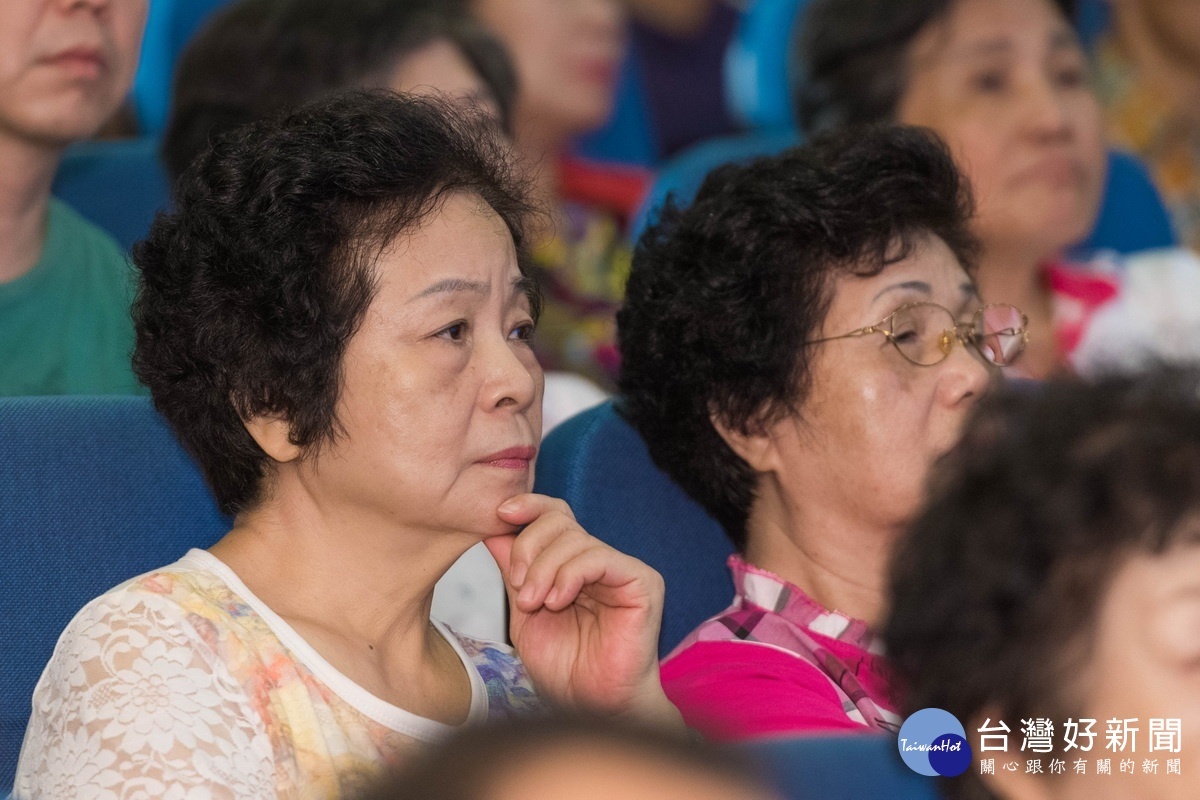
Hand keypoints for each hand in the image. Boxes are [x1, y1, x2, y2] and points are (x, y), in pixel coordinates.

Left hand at [485, 493, 680, 725]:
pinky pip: (598, 557)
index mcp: (573, 564)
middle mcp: (599, 560)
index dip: (529, 506)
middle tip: (518, 589)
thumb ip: (513, 570)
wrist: (591, 706)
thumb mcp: (524, 613)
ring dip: (543, 570)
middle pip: (559, 520)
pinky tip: (557, 601)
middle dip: (528, 548)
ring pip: (574, 538)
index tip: (500, 513)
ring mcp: (621, 569)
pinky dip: (570, 575)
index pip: (554, 515)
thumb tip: (492, 528)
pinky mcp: (642, 581)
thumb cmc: (563, 668)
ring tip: (535, 604)